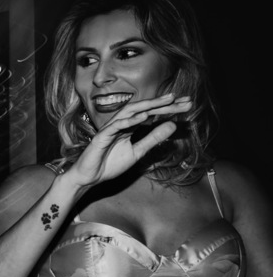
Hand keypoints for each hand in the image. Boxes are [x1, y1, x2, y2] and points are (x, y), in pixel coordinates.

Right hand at [66, 94, 192, 188]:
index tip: (187, 105)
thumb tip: (172, 125)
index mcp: (129, 126)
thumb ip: (153, 138)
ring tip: (167, 101)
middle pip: (144, 109)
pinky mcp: (101, 137)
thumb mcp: (137, 152)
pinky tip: (144, 117)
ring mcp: (110, 128)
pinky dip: (130, 121)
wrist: (88, 177)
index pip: (151, 114)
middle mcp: (121, 123)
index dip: (169, 109)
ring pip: (131, 112)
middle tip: (184, 99)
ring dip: (149, 105)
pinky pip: (116, 126)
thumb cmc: (109, 165)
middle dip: (164, 103)